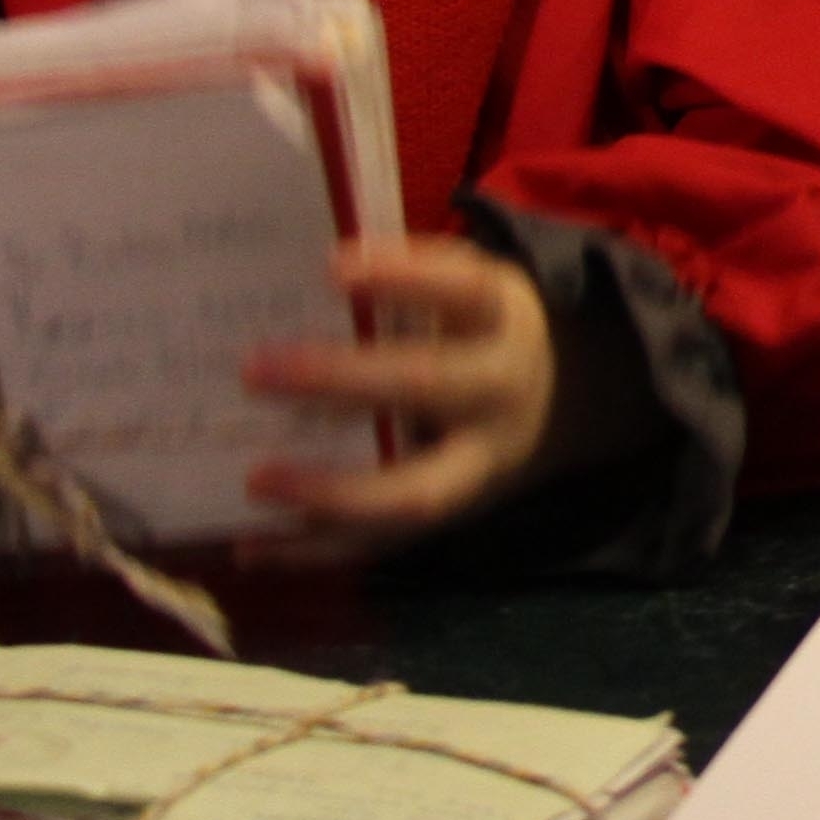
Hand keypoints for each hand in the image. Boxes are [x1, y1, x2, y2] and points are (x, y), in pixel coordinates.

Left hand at [240, 237, 646, 561]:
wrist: (566, 404)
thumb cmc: (482, 332)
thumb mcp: (469, 290)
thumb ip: (403, 279)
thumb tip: (291, 275)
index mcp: (501, 319)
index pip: (461, 289)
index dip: (401, 277)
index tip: (329, 268)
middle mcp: (498, 391)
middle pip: (427, 385)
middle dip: (339, 379)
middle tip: (254, 371)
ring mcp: (479, 462)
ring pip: (414, 490)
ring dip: (330, 491)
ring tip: (255, 481)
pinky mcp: (452, 513)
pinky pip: (384, 542)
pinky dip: (316, 550)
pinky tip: (253, 546)